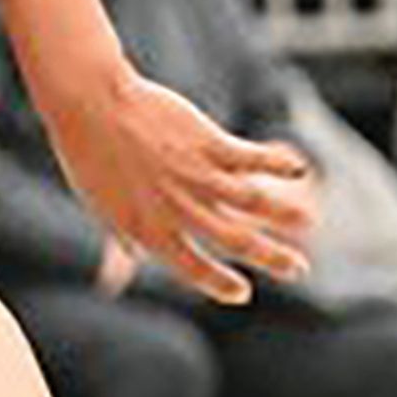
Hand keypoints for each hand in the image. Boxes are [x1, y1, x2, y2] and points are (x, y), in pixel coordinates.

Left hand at [43, 69, 315, 303]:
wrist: (88, 103)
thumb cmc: (89, 155)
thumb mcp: (100, 205)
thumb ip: (121, 240)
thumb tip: (123, 269)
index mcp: (148, 228)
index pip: (190, 267)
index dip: (218, 283)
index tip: (242, 293)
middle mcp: (177, 206)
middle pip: (235, 240)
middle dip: (271, 258)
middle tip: (299, 269)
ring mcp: (195, 174)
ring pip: (252, 201)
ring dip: (285, 214)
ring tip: (308, 224)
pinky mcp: (207, 142)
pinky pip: (251, 158)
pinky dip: (277, 164)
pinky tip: (299, 170)